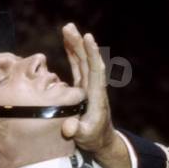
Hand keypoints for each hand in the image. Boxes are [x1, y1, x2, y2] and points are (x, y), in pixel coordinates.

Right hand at [60, 23, 113, 154]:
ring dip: (75, 45)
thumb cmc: (93, 138)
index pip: (95, 71)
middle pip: (87, 61)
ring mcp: (88, 86)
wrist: (101, 140)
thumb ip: (76, 131)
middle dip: (80, 44)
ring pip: (82, 61)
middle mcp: (93, 87)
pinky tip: (67, 42)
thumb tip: (69, 128)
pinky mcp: (82, 87)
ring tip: (68, 28)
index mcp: (96, 96)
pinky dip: (72, 54)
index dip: (92, 54)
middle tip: (70, 27)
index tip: (88, 38)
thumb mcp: (84, 136)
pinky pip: (77, 66)